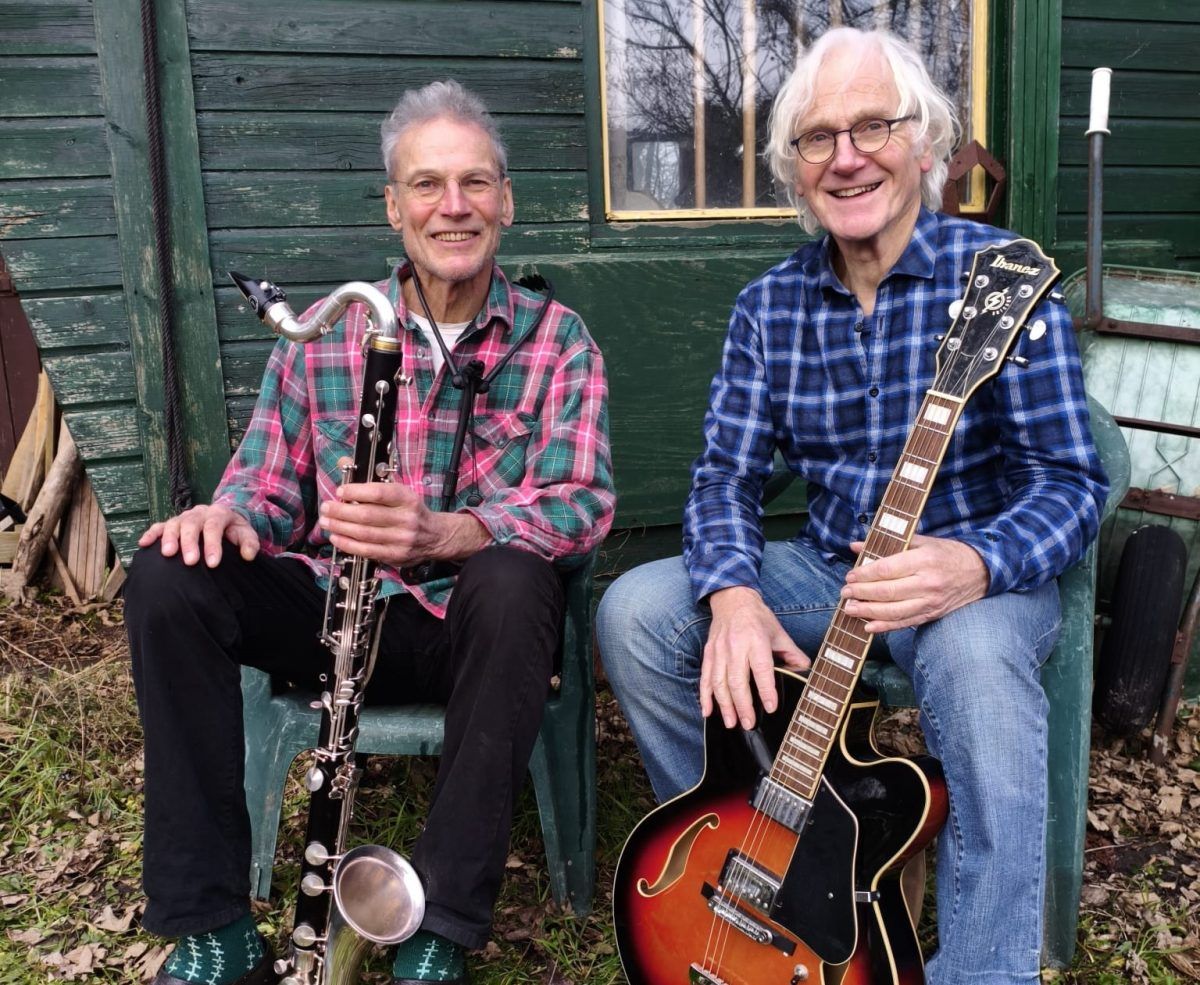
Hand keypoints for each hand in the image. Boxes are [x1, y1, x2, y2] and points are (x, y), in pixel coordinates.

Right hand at [137, 503, 259, 566]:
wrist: (224, 517)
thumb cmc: (234, 530)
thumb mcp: (246, 533)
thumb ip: (250, 543)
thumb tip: (248, 555)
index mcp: (219, 513)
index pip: (214, 527)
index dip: (213, 545)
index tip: (213, 564)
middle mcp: (199, 513)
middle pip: (192, 524)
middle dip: (190, 543)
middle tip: (190, 562)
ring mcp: (184, 517)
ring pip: (174, 523)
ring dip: (169, 538)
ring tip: (167, 554)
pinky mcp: (173, 523)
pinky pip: (159, 525)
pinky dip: (151, 533)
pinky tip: (143, 544)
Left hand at [319, 481, 489, 565]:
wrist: (436, 537)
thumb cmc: (411, 511)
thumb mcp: (399, 492)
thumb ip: (371, 479)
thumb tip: (343, 461)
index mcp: (408, 499)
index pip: (379, 493)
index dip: (356, 492)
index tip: (341, 491)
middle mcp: (406, 519)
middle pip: (368, 515)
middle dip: (341, 511)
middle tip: (326, 507)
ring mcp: (401, 539)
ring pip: (364, 534)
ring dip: (340, 527)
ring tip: (326, 522)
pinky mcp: (395, 556)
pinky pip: (366, 550)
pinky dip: (348, 544)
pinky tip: (336, 537)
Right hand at [700, 587, 809, 729]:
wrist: (732, 600)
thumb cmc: (758, 618)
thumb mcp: (779, 632)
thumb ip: (792, 653)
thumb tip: (804, 671)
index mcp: (756, 639)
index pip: (761, 668)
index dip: (766, 689)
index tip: (771, 707)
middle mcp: (735, 646)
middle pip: (737, 680)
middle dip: (743, 705)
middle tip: (749, 724)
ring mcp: (719, 650)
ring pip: (719, 682)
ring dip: (724, 705)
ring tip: (732, 722)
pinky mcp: (708, 654)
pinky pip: (705, 677)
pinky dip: (705, 696)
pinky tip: (708, 712)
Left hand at [841, 534, 988, 632]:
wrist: (979, 572)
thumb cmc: (946, 553)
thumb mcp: (921, 541)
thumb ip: (887, 544)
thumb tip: (855, 546)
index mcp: (924, 560)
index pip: (888, 569)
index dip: (865, 574)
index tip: (850, 576)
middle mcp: (927, 583)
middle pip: (888, 592)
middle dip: (862, 593)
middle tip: (845, 592)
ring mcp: (930, 602)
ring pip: (894, 611)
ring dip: (868, 612)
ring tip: (849, 608)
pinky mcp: (932, 615)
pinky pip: (905, 623)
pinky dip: (885, 627)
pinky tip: (867, 625)